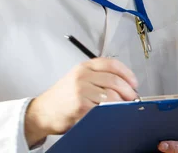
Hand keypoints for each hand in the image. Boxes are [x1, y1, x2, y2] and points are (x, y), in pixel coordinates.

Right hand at [24, 58, 138, 146]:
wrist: (43, 112)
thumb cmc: (63, 97)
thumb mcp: (79, 78)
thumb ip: (98, 77)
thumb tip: (125, 84)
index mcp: (85, 67)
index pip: (112, 64)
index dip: (127, 73)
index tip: (134, 83)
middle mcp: (83, 76)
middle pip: (115, 80)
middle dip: (128, 90)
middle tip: (132, 97)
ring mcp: (81, 91)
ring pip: (111, 95)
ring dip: (121, 103)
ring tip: (122, 107)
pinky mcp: (80, 106)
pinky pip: (102, 108)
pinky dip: (110, 111)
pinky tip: (110, 113)